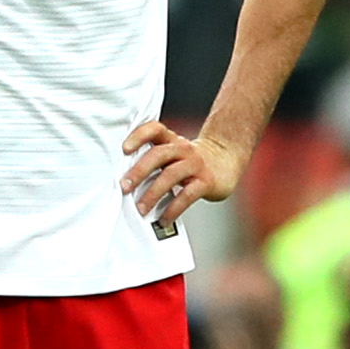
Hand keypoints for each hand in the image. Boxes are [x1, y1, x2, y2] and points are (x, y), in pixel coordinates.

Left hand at [120, 121, 243, 226]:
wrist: (225, 161)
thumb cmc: (191, 161)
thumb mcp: (174, 153)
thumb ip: (154, 160)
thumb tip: (125, 182)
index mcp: (171, 140)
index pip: (155, 129)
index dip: (139, 136)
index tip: (124, 149)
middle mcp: (183, 149)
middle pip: (158, 154)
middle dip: (139, 171)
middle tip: (124, 187)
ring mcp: (196, 164)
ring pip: (171, 175)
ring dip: (153, 193)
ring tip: (141, 208)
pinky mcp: (206, 181)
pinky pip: (187, 195)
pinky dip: (173, 208)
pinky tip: (164, 218)